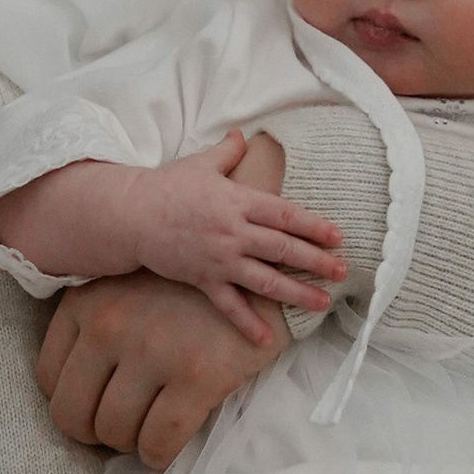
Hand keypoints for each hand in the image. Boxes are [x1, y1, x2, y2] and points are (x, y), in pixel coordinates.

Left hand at [37, 272, 282, 464]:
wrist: (265, 271)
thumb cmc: (191, 288)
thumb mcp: (127, 289)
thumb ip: (96, 328)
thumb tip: (77, 397)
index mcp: (86, 303)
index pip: (48, 377)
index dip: (71, 404)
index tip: (95, 408)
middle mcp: (110, 325)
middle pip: (72, 413)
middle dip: (94, 433)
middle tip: (119, 431)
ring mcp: (153, 352)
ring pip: (114, 433)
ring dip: (129, 445)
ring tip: (147, 434)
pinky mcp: (196, 376)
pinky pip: (160, 442)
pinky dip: (157, 457)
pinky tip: (163, 451)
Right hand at [138, 132, 345, 346]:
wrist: (130, 215)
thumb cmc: (166, 186)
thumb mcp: (200, 163)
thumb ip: (227, 151)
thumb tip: (242, 133)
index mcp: (238, 201)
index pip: (285, 215)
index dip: (314, 226)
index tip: (338, 237)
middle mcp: (234, 232)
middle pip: (283, 249)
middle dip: (317, 261)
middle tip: (343, 271)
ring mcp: (220, 259)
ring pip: (266, 280)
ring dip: (297, 293)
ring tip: (322, 303)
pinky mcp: (203, 279)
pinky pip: (230, 305)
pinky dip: (248, 324)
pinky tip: (267, 340)